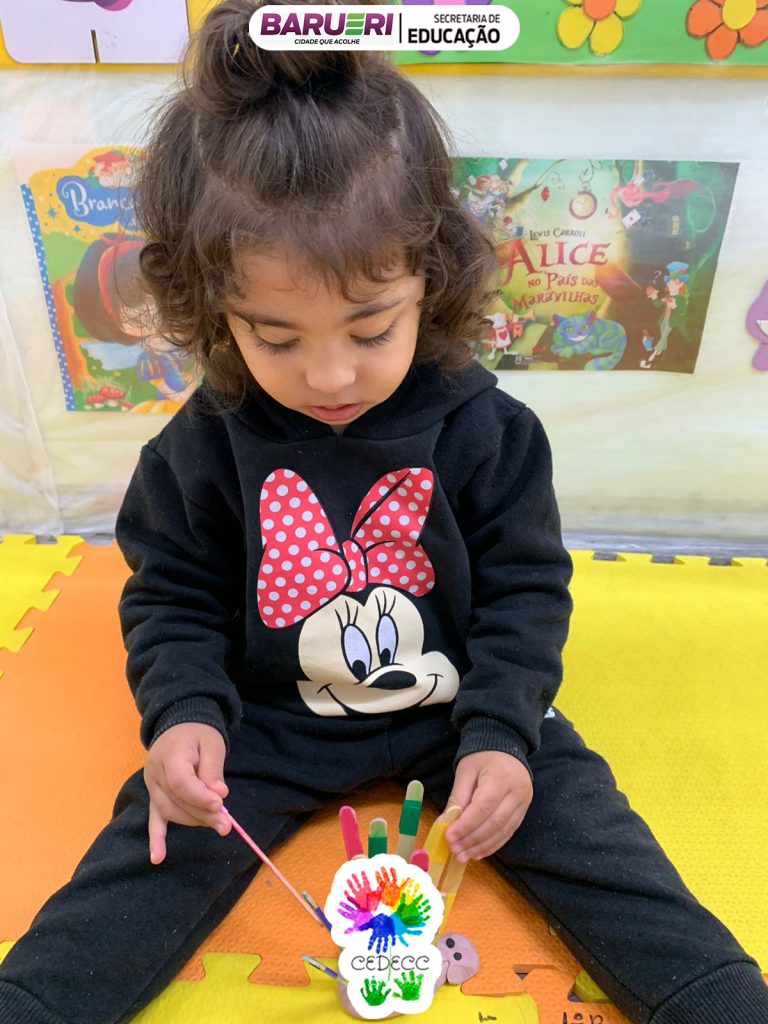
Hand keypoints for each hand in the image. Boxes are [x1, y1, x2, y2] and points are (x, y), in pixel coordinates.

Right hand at [143, 722, 229, 864]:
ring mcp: (151, 785)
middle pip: (177, 800)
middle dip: (204, 814)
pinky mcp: (154, 795)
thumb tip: (219, 794)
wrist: (180, 726)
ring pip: (170, 811)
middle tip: (227, 824)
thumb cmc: (199, 734)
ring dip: (195, 821)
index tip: (220, 805)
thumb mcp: (212, 744)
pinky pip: (153, 818)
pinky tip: (158, 857)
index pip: (180, 782)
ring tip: (219, 825)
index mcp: (170, 754)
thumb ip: (213, 770)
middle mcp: (155, 772)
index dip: (200, 797)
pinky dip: (156, 838)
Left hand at [443, 750, 531, 862]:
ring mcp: (523, 802)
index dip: (466, 825)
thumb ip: (457, 797)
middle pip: (494, 823)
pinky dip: (493, 844)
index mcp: (500, 778)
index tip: (449, 837)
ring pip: (503, 831)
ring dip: (482, 847)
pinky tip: (478, 852)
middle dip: (472, 840)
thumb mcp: (465, 771)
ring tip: (463, 856)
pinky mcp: (524, 810)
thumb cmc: (482, 757)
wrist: (505, 746)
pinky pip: (508, 832)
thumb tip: (445, 823)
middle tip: (454, 851)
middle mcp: (516, 792)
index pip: (483, 807)